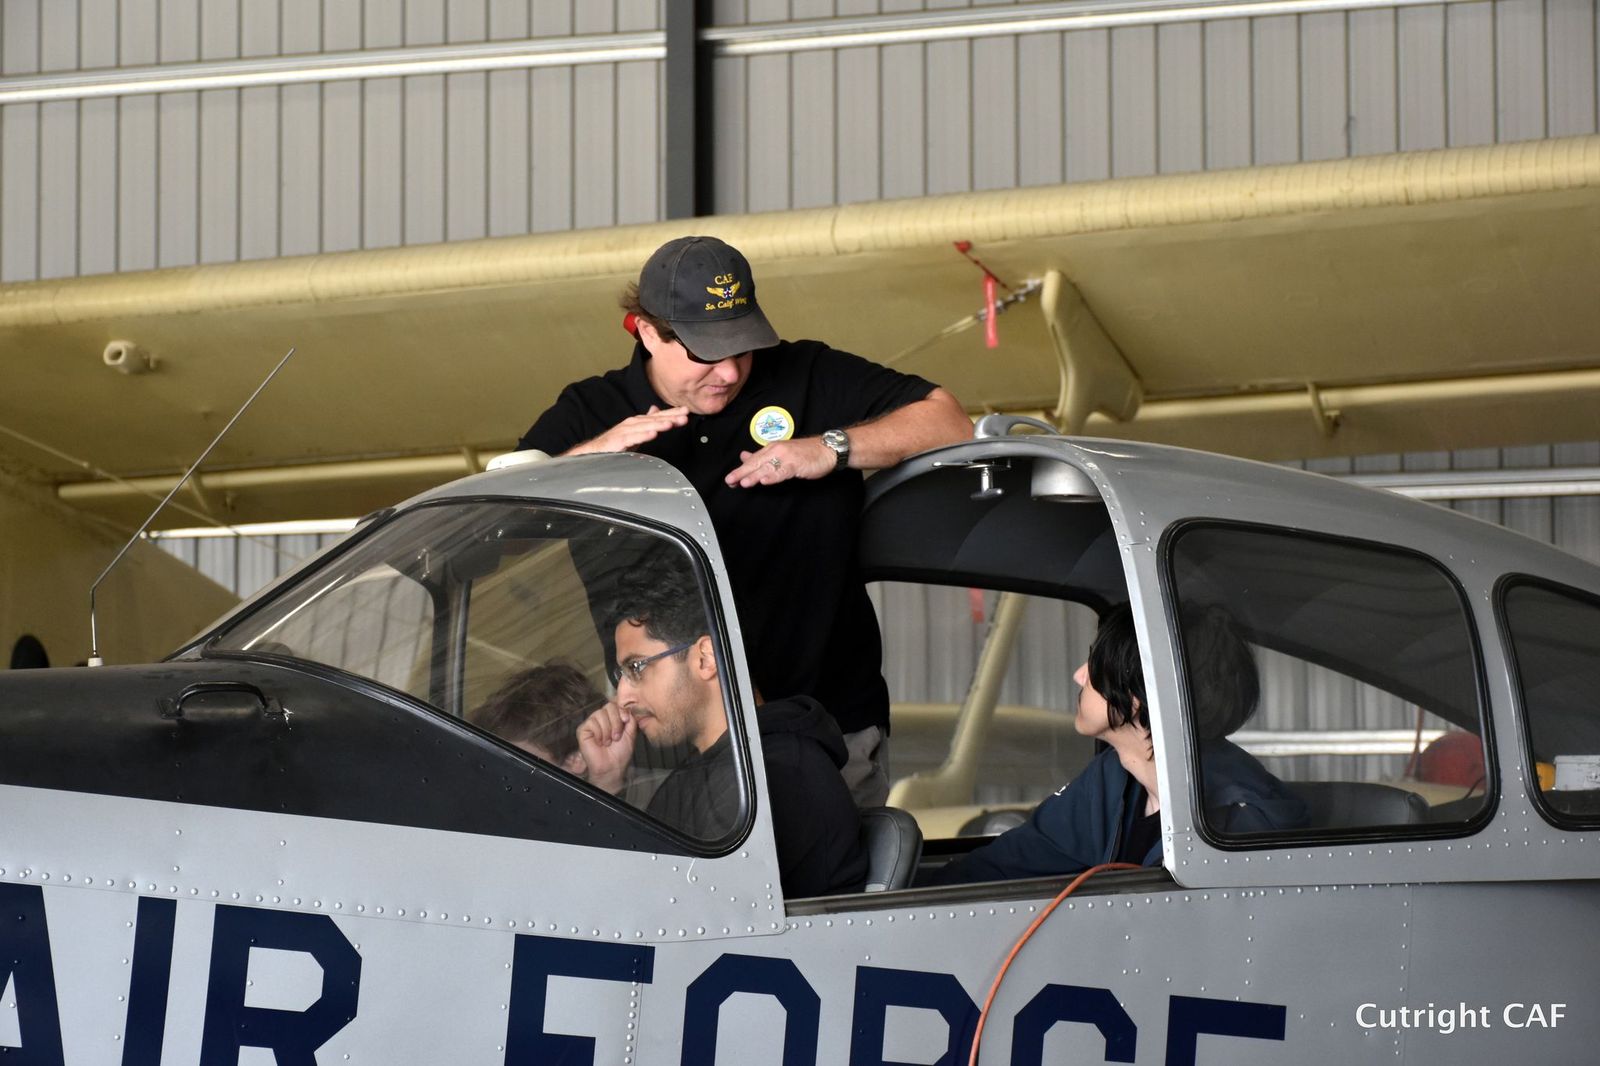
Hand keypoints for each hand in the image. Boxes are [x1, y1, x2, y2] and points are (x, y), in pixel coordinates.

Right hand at [566, 406, 688, 455]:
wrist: (591, 453)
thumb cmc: (613, 445)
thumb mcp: (634, 433)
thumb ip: (646, 423)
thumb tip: (657, 410)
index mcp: (637, 423)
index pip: (657, 417)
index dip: (672, 413)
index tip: (687, 412)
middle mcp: (631, 425)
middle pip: (653, 420)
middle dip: (670, 418)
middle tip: (684, 416)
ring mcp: (624, 432)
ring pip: (644, 427)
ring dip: (659, 424)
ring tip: (672, 424)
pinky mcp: (617, 442)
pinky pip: (632, 438)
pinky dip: (642, 435)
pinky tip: (653, 434)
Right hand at [576, 701, 635, 794]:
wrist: (612, 766)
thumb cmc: (620, 753)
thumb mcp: (631, 733)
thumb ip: (631, 719)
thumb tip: (627, 709)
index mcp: (613, 718)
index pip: (616, 704)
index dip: (622, 711)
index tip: (626, 721)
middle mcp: (602, 718)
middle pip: (609, 706)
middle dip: (616, 722)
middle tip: (617, 737)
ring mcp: (592, 723)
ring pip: (600, 713)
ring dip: (608, 730)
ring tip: (608, 742)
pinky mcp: (583, 729)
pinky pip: (591, 722)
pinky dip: (599, 733)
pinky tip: (599, 742)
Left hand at [724, 438, 835, 487]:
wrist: (827, 449)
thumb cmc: (806, 452)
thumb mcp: (781, 452)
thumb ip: (762, 456)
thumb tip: (744, 456)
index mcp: (772, 448)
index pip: (753, 460)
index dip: (741, 470)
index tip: (730, 479)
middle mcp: (777, 450)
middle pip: (756, 463)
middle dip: (742, 472)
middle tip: (730, 480)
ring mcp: (787, 457)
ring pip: (767, 467)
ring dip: (755, 475)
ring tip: (743, 482)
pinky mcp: (796, 464)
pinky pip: (783, 471)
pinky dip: (773, 476)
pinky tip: (765, 481)